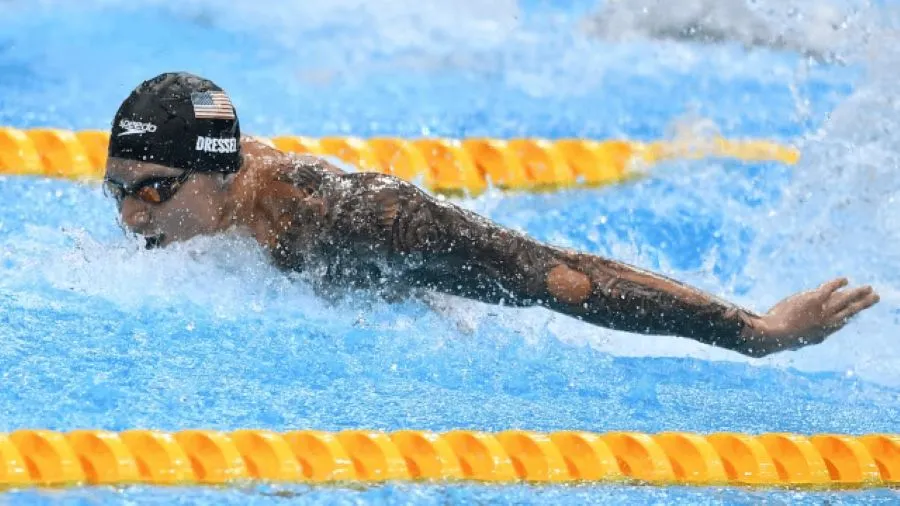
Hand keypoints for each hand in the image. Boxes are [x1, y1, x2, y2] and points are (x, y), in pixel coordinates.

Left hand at [744, 278, 878, 355]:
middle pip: (850, 311)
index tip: (856, 309)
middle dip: (863, 303)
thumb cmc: (776, 340)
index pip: (840, 323)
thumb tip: (795, 340)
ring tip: (869, 288)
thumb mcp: (792, 341)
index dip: (849, 315)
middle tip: (875, 297)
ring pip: (846, 300)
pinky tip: (844, 280)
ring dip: (858, 293)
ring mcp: (821, 312)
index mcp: (821, 335)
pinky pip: (830, 289)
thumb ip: (798, 337)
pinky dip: (837, 283)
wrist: (772, 336)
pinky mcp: (814, 300)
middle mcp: (826, 324)